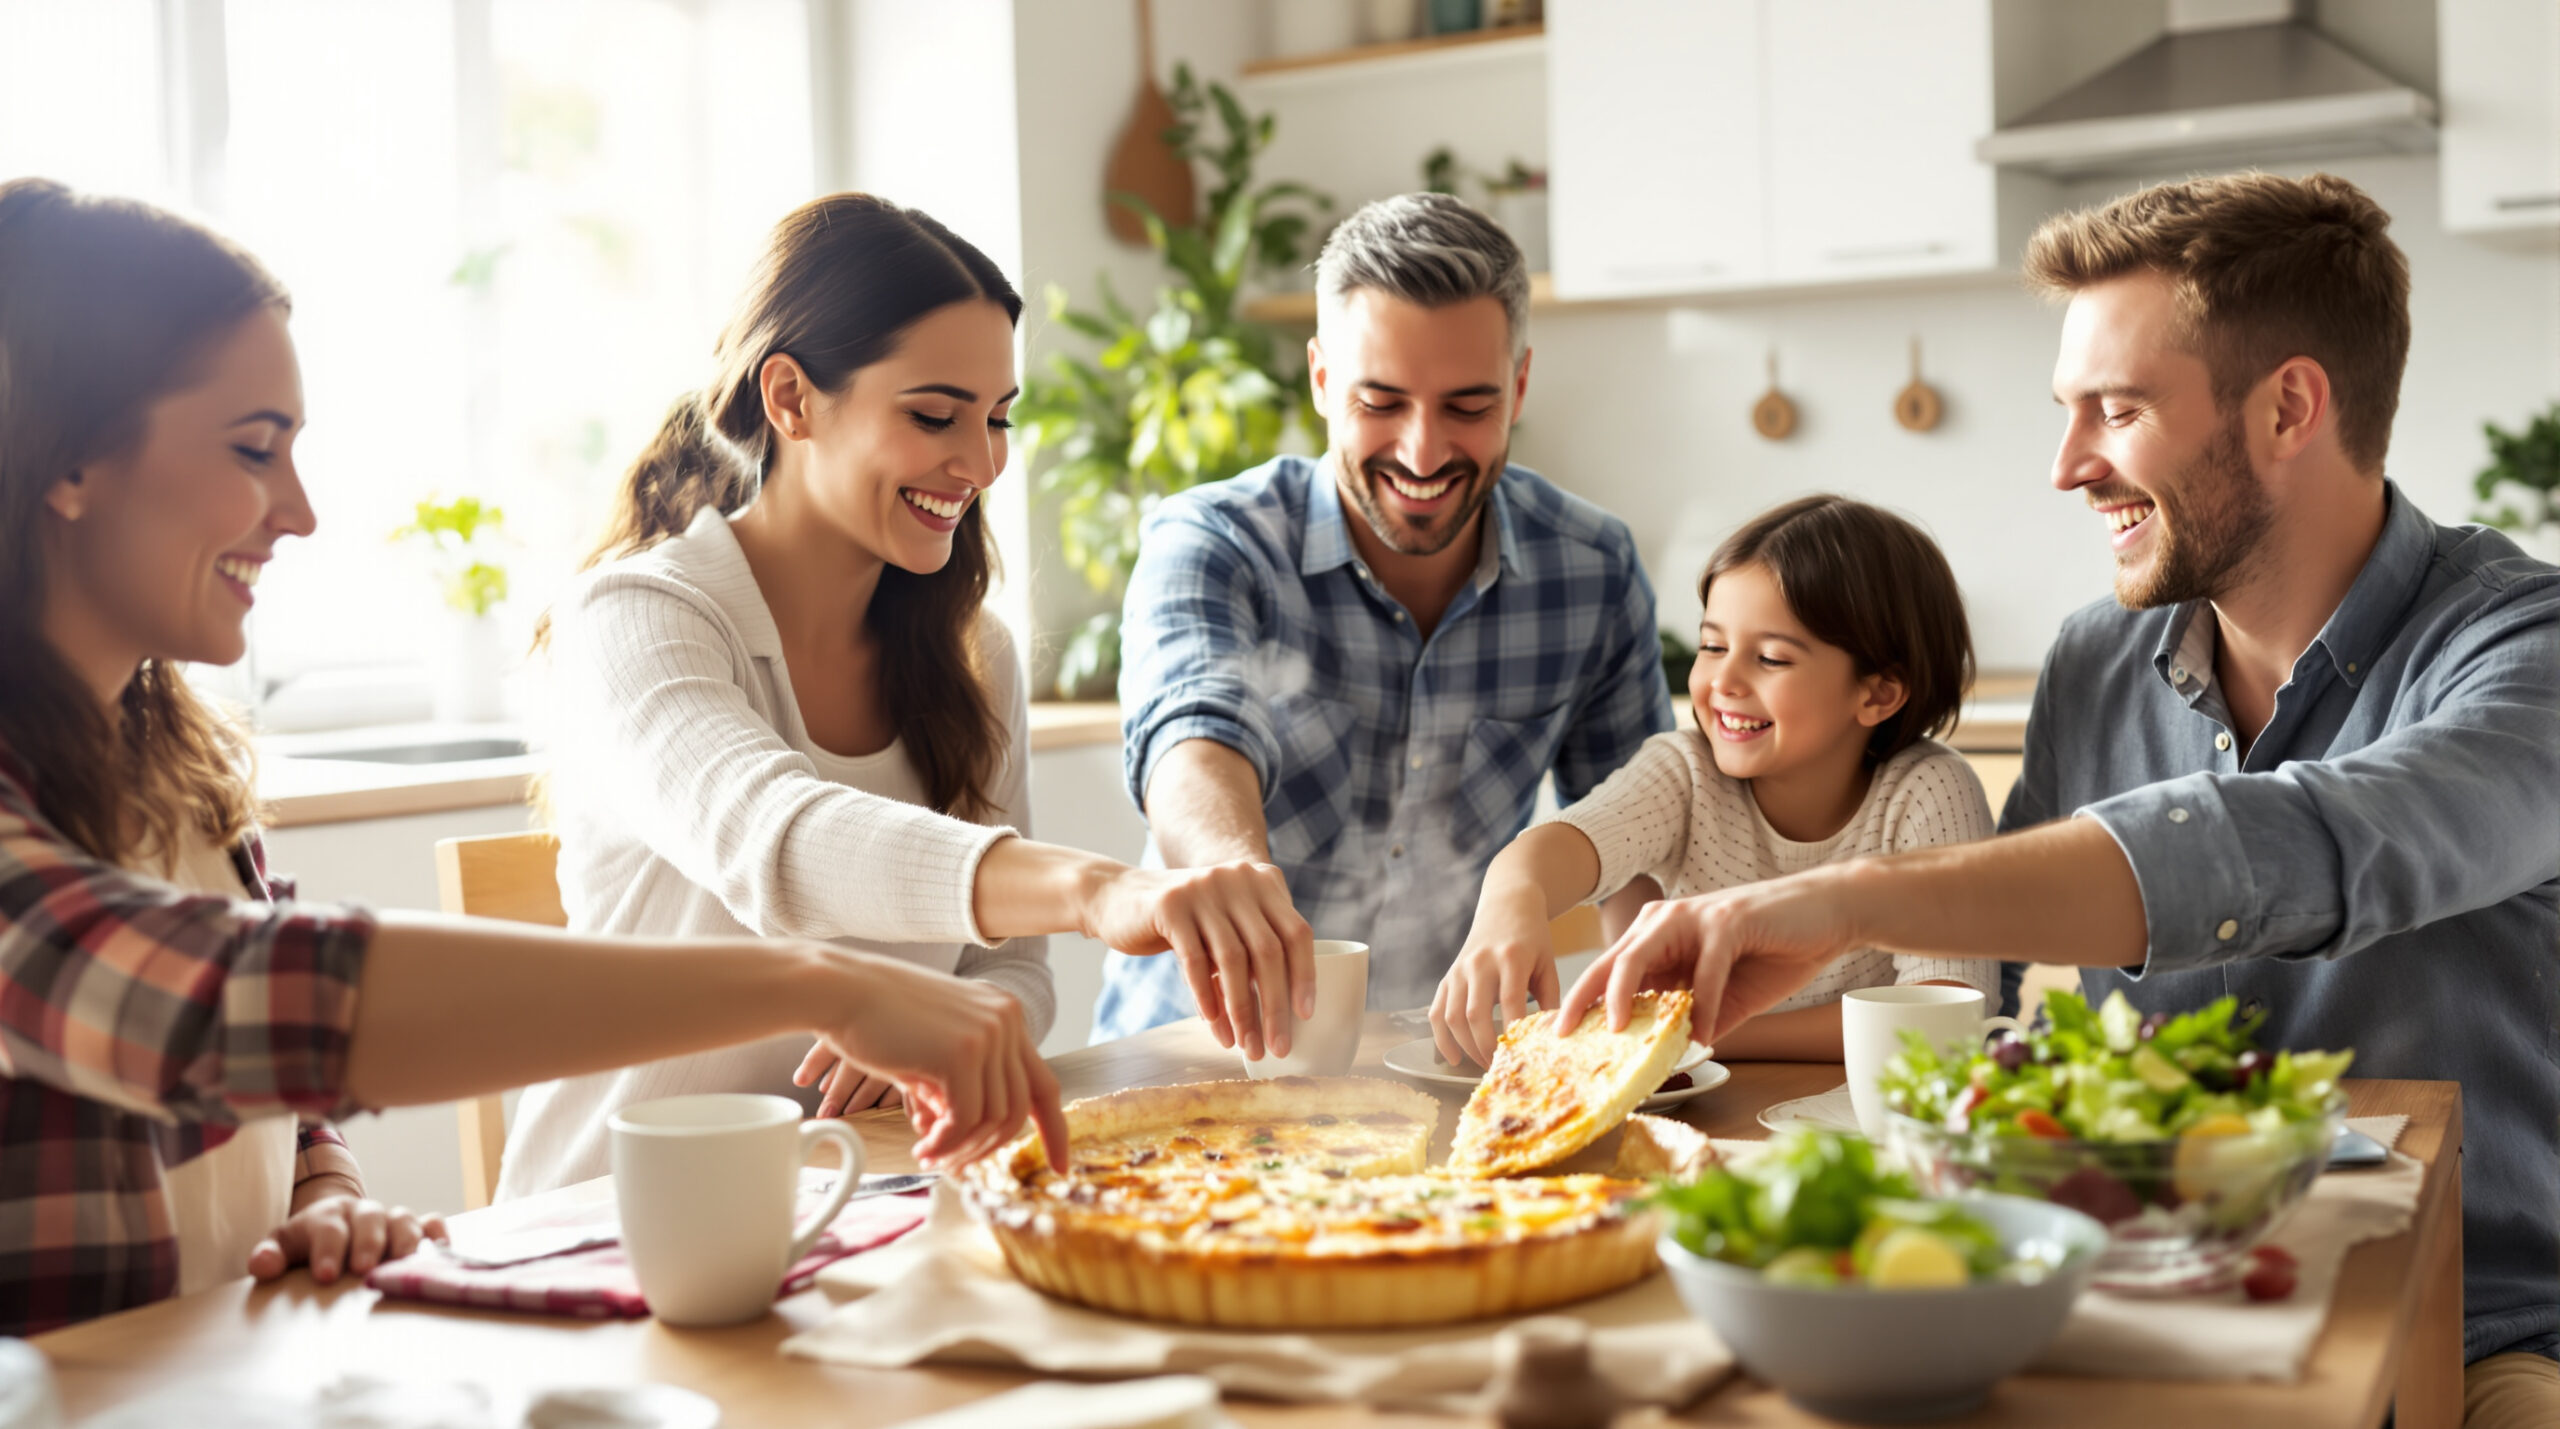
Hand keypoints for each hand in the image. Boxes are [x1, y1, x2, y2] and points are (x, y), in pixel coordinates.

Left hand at [249, 1192, 444, 1285]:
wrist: (333, 1225)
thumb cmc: (306, 1245)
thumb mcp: (282, 1246)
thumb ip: (270, 1256)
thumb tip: (262, 1266)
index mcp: (327, 1215)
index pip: (328, 1227)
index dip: (328, 1249)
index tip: (325, 1275)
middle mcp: (361, 1212)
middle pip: (369, 1218)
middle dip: (368, 1243)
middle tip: (364, 1270)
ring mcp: (390, 1218)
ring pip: (403, 1219)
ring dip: (405, 1240)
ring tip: (404, 1265)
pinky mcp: (415, 1227)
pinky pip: (432, 1223)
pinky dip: (438, 1233)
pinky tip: (440, 1250)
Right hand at [812, 952, 1067, 1172]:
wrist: (839, 990)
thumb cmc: (876, 1021)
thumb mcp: (933, 1050)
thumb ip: (961, 1087)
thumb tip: (968, 1141)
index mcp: (1005, 1015)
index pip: (1045, 1083)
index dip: (1055, 1130)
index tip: (1060, 1166)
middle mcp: (1007, 1020)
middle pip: (1021, 1108)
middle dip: (990, 1148)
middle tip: (956, 1168)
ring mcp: (989, 1033)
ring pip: (995, 1118)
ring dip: (962, 1148)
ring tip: (929, 1154)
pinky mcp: (962, 1052)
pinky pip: (966, 1119)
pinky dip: (945, 1143)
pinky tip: (922, 1147)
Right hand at [1083, 861, 1313, 1061]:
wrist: (1120, 898)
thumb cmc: (1184, 924)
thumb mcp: (1226, 924)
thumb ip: (1254, 948)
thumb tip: (1284, 1012)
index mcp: (1262, 882)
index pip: (1296, 932)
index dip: (1305, 976)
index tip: (1305, 1016)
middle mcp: (1238, 879)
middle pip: (1268, 950)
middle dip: (1275, 1005)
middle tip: (1278, 1046)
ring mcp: (1204, 889)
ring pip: (1232, 959)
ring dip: (1242, 1010)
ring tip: (1245, 1045)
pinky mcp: (1170, 906)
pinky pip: (1195, 960)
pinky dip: (1206, 996)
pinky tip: (1213, 1024)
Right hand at [1430, 891, 1558, 1068]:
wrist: (1506, 906)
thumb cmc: (1532, 938)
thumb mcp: (1548, 964)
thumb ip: (1550, 999)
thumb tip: (1551, 1038)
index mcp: (1511, 957)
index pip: (1510, 1001)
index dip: (1513, 1032)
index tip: (1521, 1055)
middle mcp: (1480, 963)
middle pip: (1476, 1014)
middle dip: (1486, 1047)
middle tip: (1500, 1065)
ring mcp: (1460, 970)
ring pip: (1453, 1016)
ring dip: (1466, 1046)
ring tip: (1483, 1063)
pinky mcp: (1448, 976)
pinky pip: (1437, 1011)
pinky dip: (1441, 1037)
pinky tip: (1454, 1056)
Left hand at [1555, 868, 1864, 1045]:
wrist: (1827, 915)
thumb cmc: (1775, 953)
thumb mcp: (1727, 998)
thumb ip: (1697, 1020)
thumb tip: (1673, 1057)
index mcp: (1659, 940)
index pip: (1609, 973)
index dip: (1583, 1003)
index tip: (1561, 1038)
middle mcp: (1666, 923)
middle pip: (1610, 963)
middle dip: (1583, 999)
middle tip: (1564, 1034)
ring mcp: (1694, 918)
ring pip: (1641, 957)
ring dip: (1626, 995)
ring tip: (1620, 1031)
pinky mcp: (1728, 921)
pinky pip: (1706, 969)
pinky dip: (1704, 1004)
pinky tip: (1704, 1033)